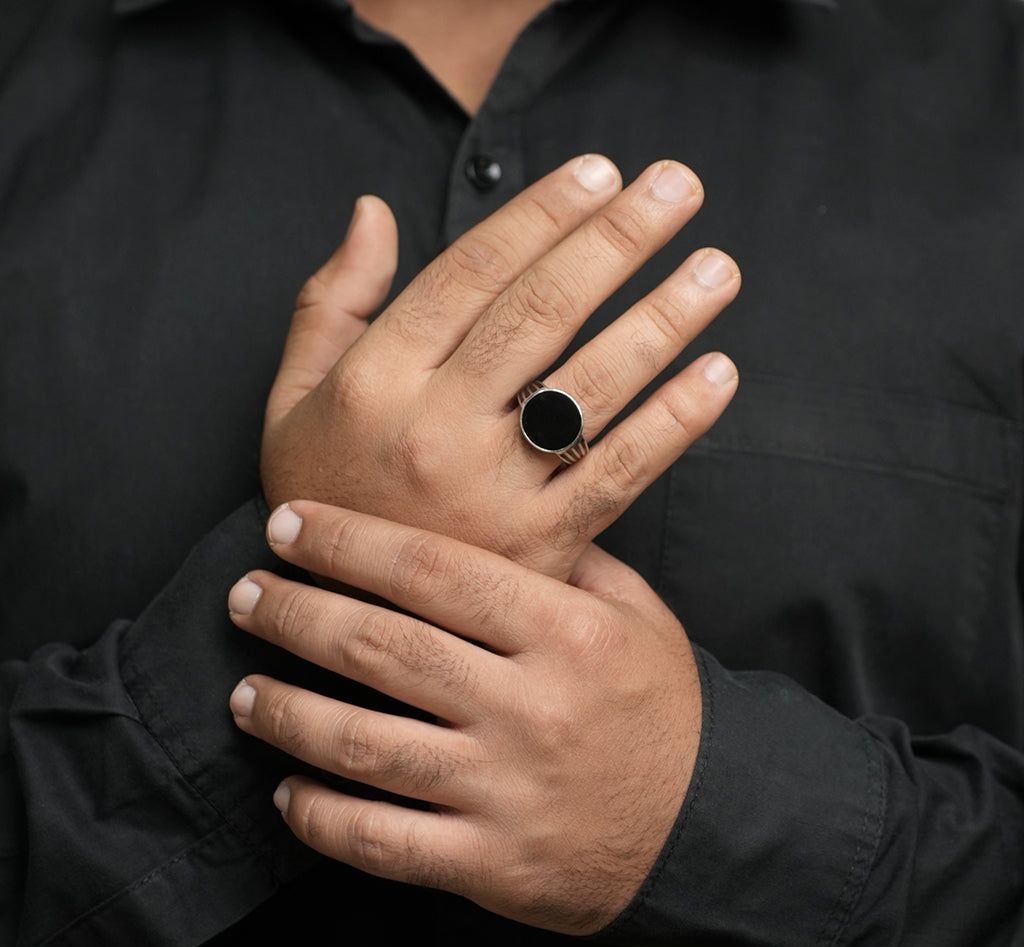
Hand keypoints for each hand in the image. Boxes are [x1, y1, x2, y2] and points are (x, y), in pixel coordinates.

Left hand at [227, 500, 701, 934]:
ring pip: (365, 745)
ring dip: (288, 712)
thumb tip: (485, 512)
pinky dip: (320, 818)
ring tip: (244, 690)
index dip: (346, 542)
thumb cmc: (664, 706)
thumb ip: (565, 561)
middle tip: (246, 596)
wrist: (709, 826)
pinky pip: (381, 842)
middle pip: (383, 650)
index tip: (288, 526)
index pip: (432, 571)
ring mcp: (506, 791)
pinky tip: (287, 792)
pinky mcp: (491, 863)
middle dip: (296, 615)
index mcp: (565, 633)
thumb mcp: (636, 614)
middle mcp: (530, 708)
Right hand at [262, 155, 739, 579]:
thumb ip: (330, 301)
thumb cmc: (320, 492)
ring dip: (662, 319)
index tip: (601, 171)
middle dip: (617, 240)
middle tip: (678, 186)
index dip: (543, 213)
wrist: (340, 619)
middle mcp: (435, 427)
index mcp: (376, 379)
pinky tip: (718, 374)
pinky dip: (674, 424)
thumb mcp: (292, 394)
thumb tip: (372, 210)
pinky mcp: (538, 546)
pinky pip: (618, 475)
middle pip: (541, 313)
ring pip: (590, 387)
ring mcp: (492, 491)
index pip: (472, 272)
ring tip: (716, 270)